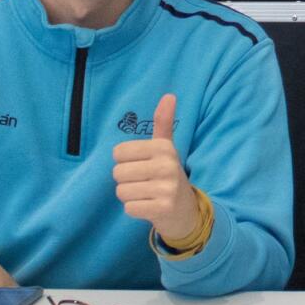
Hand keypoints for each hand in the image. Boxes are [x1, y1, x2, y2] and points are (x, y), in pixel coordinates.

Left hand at [112, 94, 200, 241]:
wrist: (186, 210)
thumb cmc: (168, 174)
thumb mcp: (166, 148)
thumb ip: (164, 122)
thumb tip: (169, 94)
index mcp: (164, 148)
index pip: (118, 152)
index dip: (124, 161)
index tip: (141, 165)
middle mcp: (167, 166)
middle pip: (117, 173)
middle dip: (126, 180)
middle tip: (144, 182)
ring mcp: (166, 188)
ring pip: (121, 191)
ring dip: (130, 195)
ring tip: (146, 194)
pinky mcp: (163, 209)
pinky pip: (129, 208)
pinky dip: (135, 209)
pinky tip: (149, 206)